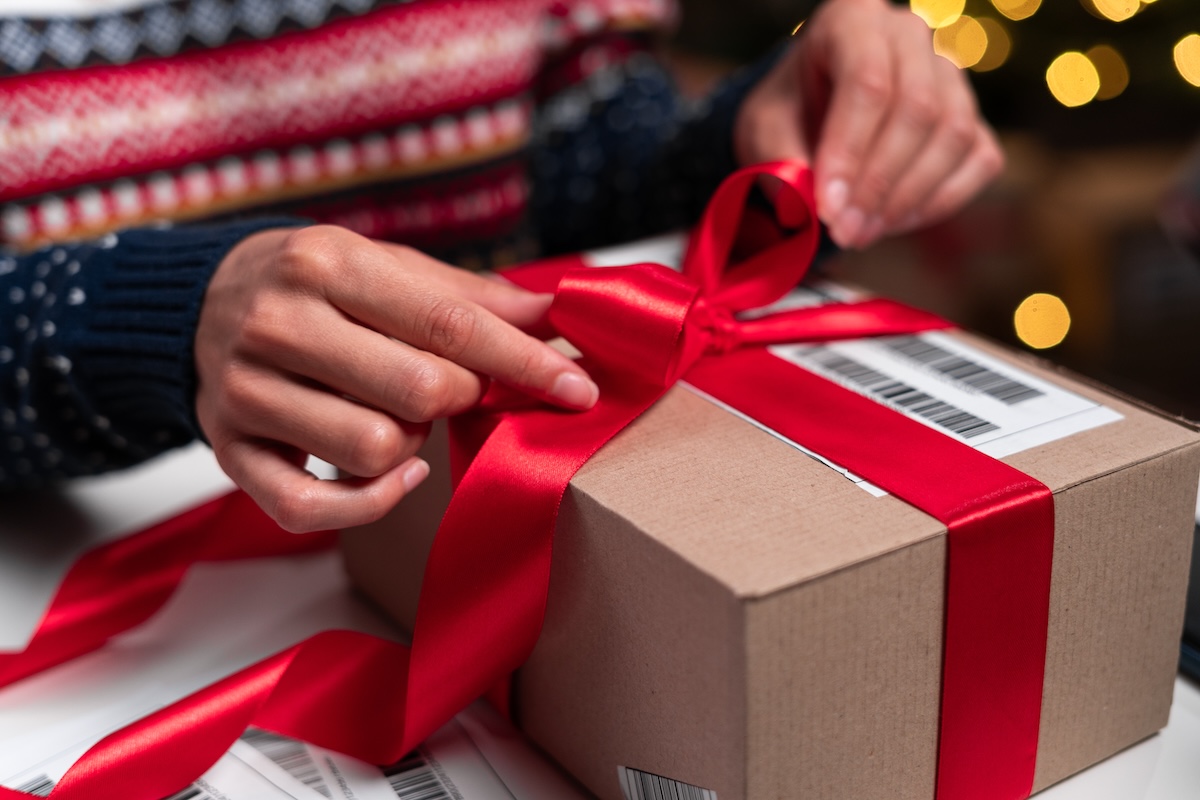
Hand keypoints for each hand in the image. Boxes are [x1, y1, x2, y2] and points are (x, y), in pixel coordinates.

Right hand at [195, 226, 597, 532]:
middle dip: (459, 397)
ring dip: (410, 443)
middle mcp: (277, 323)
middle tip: (451, 386)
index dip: (524, 361)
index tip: (578, 389)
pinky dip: (369, 503)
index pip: (448, 325)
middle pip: (419, 392)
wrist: (199, 302)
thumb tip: (555, 317)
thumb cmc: (319, 286)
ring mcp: (245, 393)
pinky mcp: (230, 453)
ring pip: (374, 450)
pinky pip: (312, 509)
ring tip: (393, 413)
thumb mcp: (389, 266)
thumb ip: (471, 297)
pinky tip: (394, 471)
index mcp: (326, 264)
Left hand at [734, 0, 1003, 248]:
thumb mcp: (765, 134)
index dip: (849, 153)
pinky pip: (979, 160)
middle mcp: (910, 36)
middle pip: (918, 109)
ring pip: (955, 135)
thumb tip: (814, 210)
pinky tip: (894, 222)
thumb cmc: (787, 117)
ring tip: (862, 232)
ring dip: (908, 198)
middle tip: (845, 232)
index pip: (867, 82)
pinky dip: (940, 202)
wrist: (808, 119)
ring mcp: (950, 74)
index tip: (828, 209)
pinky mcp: (974, 117)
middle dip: (879, 185)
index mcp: (852, 19)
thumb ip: (783, 166)